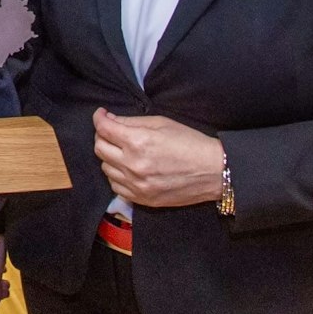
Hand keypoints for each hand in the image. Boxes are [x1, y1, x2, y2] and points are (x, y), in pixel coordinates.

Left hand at [92, 108, 225, 207]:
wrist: (213, 172)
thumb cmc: (190, 143)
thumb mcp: (161, 123)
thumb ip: (131, 122)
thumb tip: (108, 120)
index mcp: (138, 142)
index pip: (104, 129)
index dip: (99, 118)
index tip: (101, 114)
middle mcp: (132, 165)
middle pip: (99, 148)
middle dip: (102, 135)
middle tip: (112, 131)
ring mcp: (136, 185)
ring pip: (105, 168)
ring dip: (109, 156)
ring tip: (123, 150)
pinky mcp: (141, 199)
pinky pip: (115, 185)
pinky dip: (117, 175)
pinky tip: (128, 168)